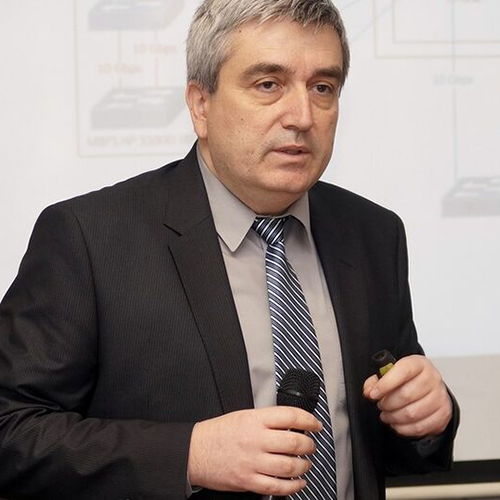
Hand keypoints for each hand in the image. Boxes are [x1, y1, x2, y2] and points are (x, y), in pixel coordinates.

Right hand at [187, 406, 321, 495]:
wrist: (195, 451)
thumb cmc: (218, 433)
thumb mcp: (243, 416)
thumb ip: (267, 420)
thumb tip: (292, 425)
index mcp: (254, 420)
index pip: (290, 417)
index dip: (309, 420)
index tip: (316, 425)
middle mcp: (255, 440)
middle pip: (294, 443)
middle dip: (309, 445)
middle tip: (311, 445)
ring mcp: (252, 462)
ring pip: (290, 466)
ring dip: (304, 465)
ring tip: (305, 463)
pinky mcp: (248, 481)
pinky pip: (278, 487)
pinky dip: (293, 486)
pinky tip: (298, 482)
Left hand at [363, 355, 451, 437]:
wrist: (428, 387)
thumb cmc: (407, 379)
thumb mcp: (390, 373)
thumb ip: (376, 380)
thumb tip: (369, 391)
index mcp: (419, 364)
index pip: (402, 371)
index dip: (385, 384)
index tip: (373, 394)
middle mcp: (433, 378)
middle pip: (406, 395)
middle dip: (387, 403)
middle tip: (380, 405)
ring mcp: (440, 397)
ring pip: (412, 414)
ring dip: (394, 417)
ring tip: (386, 415)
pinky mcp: (444, 414)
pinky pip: (420, 427)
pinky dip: (404, 429)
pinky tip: (397, 423)